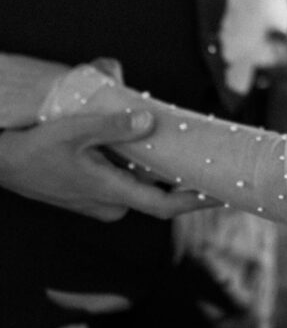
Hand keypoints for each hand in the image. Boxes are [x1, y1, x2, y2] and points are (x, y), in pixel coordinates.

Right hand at [0, 110, 213, 221]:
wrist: (4, 163)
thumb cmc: (37, 148)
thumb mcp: (75, 130)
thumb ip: (114, 126)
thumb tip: (151, 121)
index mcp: (111, 192)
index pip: (165, 206)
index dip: (197, 202)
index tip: (223, 194)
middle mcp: (110, 203)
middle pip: (159, 193)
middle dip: (185, 178)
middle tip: (213, 159)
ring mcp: (101, 201)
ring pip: (142, 185)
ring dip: (162, 169)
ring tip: (189, 147)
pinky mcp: (93, 193)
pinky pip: (127, 181)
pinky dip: (143, 166)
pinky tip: (151, 143)